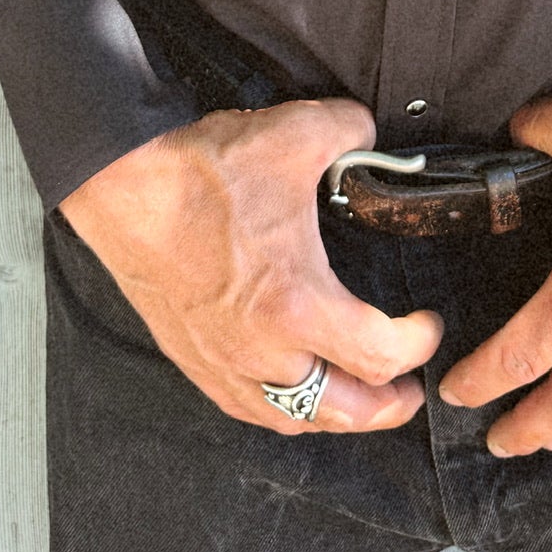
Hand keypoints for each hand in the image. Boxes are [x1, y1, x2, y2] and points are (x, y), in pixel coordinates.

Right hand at [56, 98, 442, 433]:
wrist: (124, 190)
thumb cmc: (202, 174)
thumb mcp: (298, 134)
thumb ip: (353, 132)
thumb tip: (371, 136)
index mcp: (298, 307)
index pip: (379, 355)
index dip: (417, 346)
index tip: (427, 326)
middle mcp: (263, 353)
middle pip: (343, 411)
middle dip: (386, 406)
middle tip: (409, 391)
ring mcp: (224, 363)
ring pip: (293, 419)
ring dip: (335, 416)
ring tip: (358, 398)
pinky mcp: (193, 359)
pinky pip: (247, 407)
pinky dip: (283, 410)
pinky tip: (292, 392)